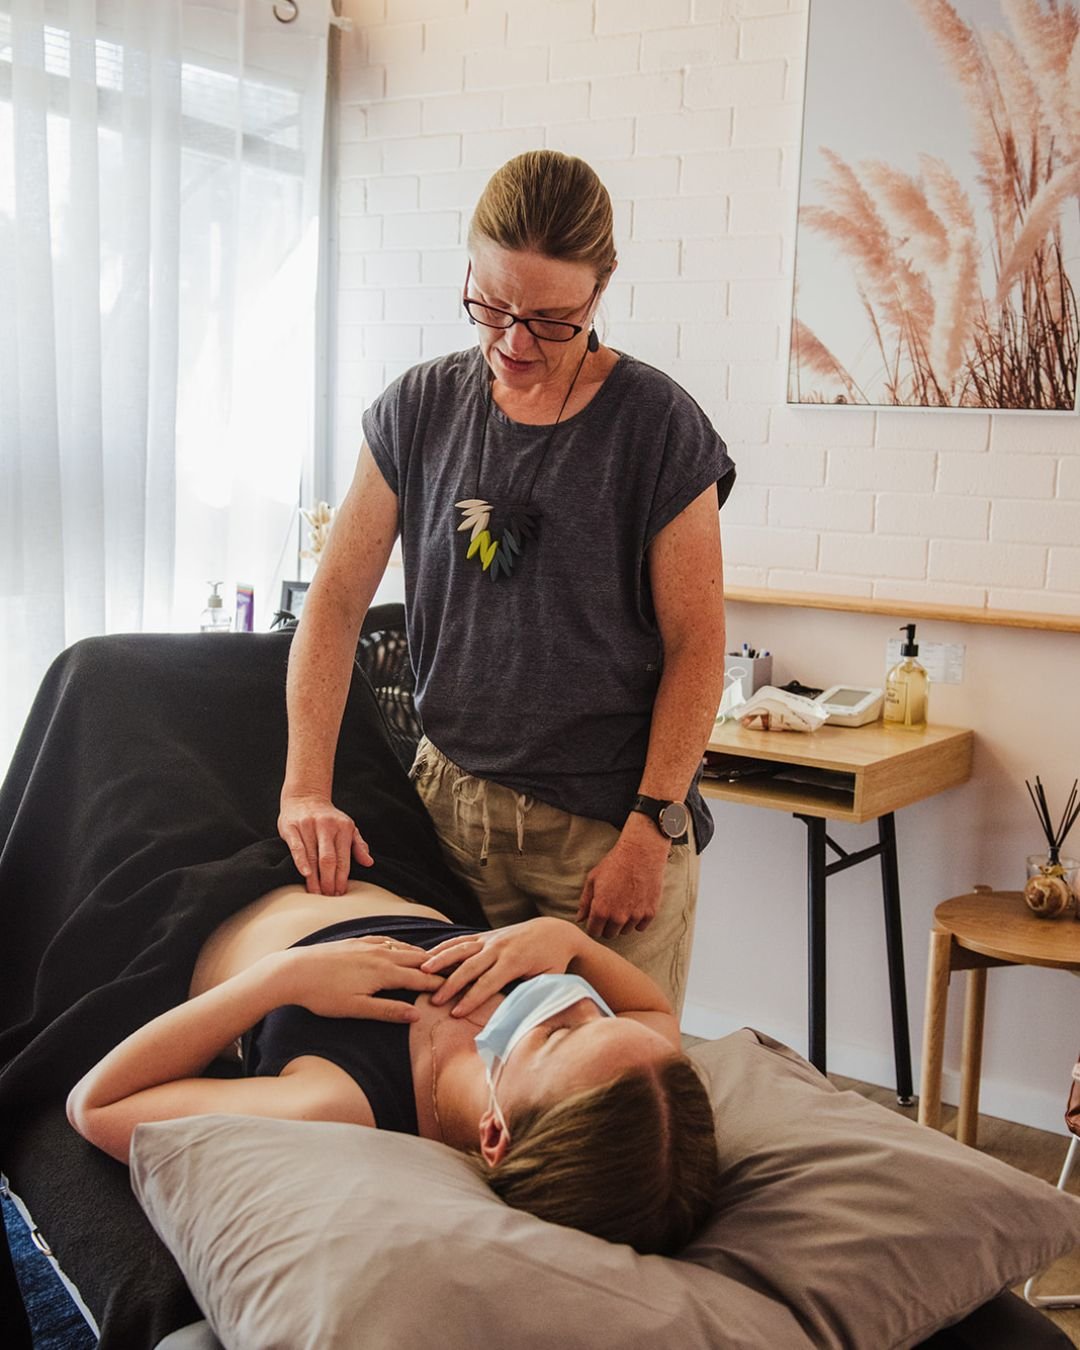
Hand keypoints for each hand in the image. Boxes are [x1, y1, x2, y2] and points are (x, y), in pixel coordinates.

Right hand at [278, 792, 373, 894]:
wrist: (305, 797)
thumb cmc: (329, 818)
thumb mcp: (348, 828)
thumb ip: (359, 845)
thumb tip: (369, 862)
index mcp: (343, 827)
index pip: (344, 858)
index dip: (342, 877)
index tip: (341, 893)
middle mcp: (326, 826)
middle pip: (329, 859)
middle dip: (329, 881)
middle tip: (328, 897)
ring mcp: (308, 826)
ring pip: (312, 856)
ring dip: (314, 878)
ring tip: (316, 894)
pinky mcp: (291, 827)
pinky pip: (296, 847)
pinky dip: (301, 862)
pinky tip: (306, 875)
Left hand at [281, 936, 442, 1022]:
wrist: (293, 971)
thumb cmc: (323, 994)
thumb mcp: (357, 1009)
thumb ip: (388, 1011)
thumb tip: (417, 1015)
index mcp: (383, 972)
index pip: (419, 978)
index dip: (438, 984)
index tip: (454, 988)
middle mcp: (380, 954)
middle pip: (415, 959)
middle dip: (435, 966)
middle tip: (453, 971)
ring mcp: (367, 945)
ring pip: (402, 947)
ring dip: (419, 954)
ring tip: (434, 960)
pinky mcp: (355, 941)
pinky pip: (385, 940)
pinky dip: (400, 944)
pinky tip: (399, 946)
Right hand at [420, 918, 581, 1017]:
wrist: (554, 932)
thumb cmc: (553, 962)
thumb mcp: (550, 980)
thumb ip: (535, 996)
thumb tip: (521, 1019)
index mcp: (514, 961)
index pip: (488, 983)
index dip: (471, 999)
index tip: (455, 1014)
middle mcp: (499, 947)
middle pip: (470, 967)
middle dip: (451, 984)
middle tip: (434, 1000)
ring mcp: (490, 939)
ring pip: (461, 949)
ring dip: (441, 960)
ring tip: (422, 972)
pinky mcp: (485, 935)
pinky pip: (461, 940)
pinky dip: (444, 947)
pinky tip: (427, 955)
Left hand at [575, 832, 668, 938]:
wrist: (641, 853)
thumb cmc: (614, 864)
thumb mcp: (593, 879)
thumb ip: (585, 902)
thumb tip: (579, 919)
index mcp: (601, 910)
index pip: (594, 932)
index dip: (593, 925)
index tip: (596, 918)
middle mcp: (618, 917)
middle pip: (609, 934)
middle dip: (607, 925)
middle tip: (610, 909)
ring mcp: (635, 916)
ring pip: (625, 931)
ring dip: (622, 922)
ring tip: (623, 903)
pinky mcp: (650, 913)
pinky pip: (640, 927)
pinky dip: (637, 920)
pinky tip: (635, 904)